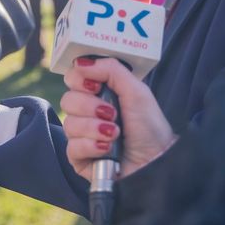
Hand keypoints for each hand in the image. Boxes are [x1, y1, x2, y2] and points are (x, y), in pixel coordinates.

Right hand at [61, 57, 174, 177]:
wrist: (156, 162)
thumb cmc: (150, 127)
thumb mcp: (136, 91)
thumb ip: (111, 69)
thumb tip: (81, 62)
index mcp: (99, 93)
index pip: (72, 78)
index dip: (80, 80)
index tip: (96, 87)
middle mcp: (87, 113)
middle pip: (67, 100)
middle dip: (90, 107)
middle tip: (112, 114)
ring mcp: (82, 136)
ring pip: (69, 124)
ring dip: (95, 128)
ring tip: (115, 134)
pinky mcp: (79, 157)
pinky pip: (72, 146)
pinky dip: (92, 146)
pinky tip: (108, 150)